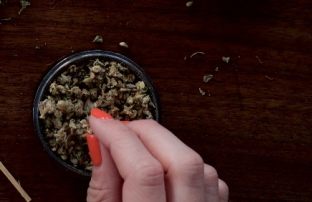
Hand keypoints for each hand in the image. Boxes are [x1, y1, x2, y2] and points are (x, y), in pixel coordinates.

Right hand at [87, 109, 228, 201]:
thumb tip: (100, 143)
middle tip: (119, 130)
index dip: (118, 137)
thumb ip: (102, 190)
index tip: (98, 122)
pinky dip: (188, 168)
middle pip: (181, 160)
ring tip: (138, 152)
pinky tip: (166, 174)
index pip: (144, 171)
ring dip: (167, 148)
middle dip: (146, 133)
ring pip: (201, 166)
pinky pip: (213, 182)